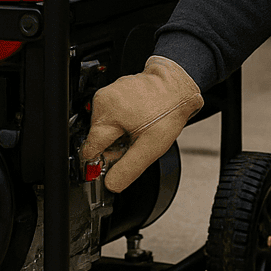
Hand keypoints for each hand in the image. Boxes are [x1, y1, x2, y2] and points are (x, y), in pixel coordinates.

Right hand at [80, 55, 201, 192]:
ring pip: (106, 126)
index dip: (103, 160)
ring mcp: (108, 93)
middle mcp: (102, 100)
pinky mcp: (115, 90)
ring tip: (139, 129)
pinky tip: (138, 120)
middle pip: (98, 137)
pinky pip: (112, 114)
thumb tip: (111, 184)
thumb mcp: (150, 147)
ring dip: (119, 134)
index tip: (115, 162)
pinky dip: (123, 122)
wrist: (179, 86)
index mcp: (106, 113)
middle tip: (135, 142)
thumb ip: (128, 169)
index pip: (90, 148)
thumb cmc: (168, 110)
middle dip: (114, 146)